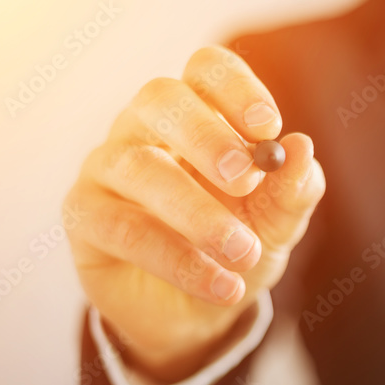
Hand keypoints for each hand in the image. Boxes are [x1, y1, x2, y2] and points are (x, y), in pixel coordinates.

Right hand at [64, 46, 324, 382]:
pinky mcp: (83, 216)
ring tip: (245, 252)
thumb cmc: (236, 246)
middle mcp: (145, 128)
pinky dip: (178, 260)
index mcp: (199, 113)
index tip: (268, 128)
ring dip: (198, 213)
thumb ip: (294, 188)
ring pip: (140, 168)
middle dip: (206, 135)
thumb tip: (301, 149)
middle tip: (245, 178)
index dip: (235, 88)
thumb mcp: (277, 222)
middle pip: (160, 99)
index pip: (206, 70)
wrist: (196, 314)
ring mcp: (107, 167)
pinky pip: (122, 228)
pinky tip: (222, 285)